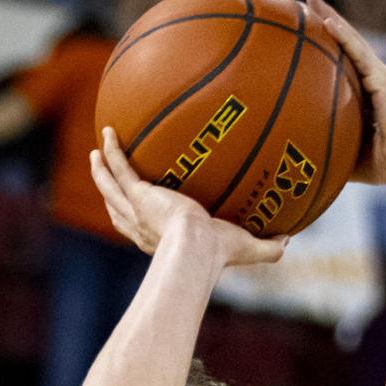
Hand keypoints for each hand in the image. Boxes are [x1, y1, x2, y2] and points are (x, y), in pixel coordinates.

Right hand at [90, 127, 287, 267]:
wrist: (196, 249)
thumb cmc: (217, 255)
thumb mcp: (246, 249)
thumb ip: (266, 246)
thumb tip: (289, 240)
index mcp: (159, 239)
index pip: (141, 230)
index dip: (136, 220)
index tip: (137, 208)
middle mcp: (142, 226)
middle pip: (118, 209)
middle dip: (110, 192)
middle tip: (106, 176)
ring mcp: (137, 209)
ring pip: (110, 188)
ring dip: (101, 172)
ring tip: (96, 154)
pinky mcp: (138, 194)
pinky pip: (121, 167)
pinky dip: (114, 150)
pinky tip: (110, 131)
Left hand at [305, 0, 385, 184]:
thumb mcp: (351, 155)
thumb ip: (331, 147)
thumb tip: (303, 158)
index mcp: (367, 94)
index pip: (343, 63)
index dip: (327, 45)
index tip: (306, 31)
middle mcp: (374, 80)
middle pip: (346, 44)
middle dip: (327, 21)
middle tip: (305, 3)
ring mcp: (380, 77)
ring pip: (352, 40)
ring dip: (332, 18)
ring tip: (311, 0)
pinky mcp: (383, 80)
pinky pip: (359, 53)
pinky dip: (344, 36)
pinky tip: (327, 22)